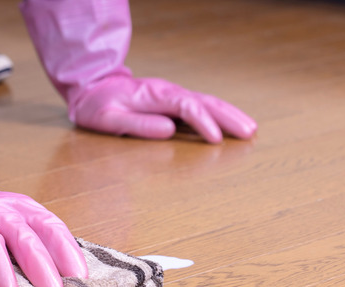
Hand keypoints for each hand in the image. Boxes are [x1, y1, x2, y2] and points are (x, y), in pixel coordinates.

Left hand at [71, 75, 256, 143]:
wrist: (92, 87)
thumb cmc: (98, 106)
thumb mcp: (109, 119)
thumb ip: (137, 124)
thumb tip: (169, 130)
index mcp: (155, 95)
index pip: (186, 106)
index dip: (203, 122)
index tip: (217, 140)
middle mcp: (169, 92)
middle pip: (205, 101)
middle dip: (229, 117)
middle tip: (250, 133)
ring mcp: (173, 96)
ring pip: (208, 102)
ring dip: (230, 115)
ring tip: (251, 130)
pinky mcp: (174, 102)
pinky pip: (202, 107)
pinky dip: (220, 115)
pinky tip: (233, 124)